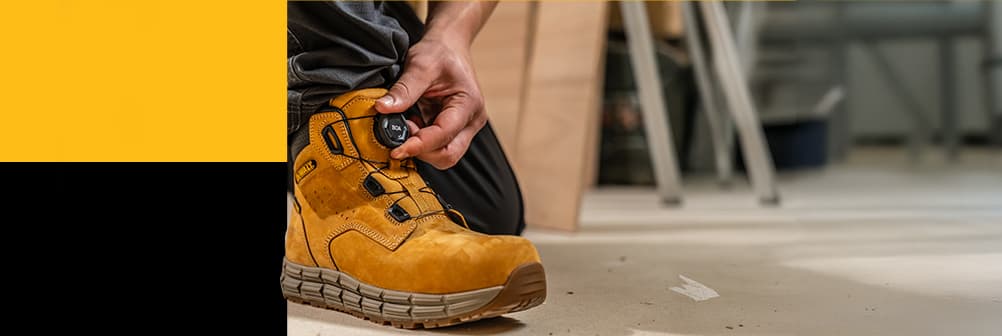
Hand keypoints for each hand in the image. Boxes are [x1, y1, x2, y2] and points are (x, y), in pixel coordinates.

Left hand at [374, 37, 486, 169]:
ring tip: (408, 123)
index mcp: (468, 105)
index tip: (396, 149)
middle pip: (448, 154)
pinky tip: (412, 123)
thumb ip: (403, 89)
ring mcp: (464, 127)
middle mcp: (471, 121)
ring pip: (443, 154)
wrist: (449, 45)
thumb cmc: (440, 52)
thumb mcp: (420, 65)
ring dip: (421, 147)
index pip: (444, 136)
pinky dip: (421, 142)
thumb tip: (382, 109)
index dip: (419, 145)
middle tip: (402, 131)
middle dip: (421, 150)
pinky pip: (438, 146)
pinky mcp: (454, 129)